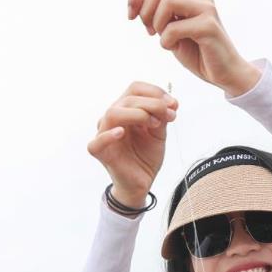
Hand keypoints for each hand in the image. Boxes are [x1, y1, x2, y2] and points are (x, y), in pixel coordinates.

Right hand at [87, 81, 178, 205]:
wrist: (142, 182)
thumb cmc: (146, 156)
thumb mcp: (159, 133)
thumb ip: (161, 116)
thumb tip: (170, 103)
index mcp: (125, 110)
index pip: (134, 89)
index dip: (155, 92)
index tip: (173, 104)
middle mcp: (112, 118)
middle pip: (127, 99)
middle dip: (153, 104)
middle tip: (170, 115)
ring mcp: (104, 134)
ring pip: (113, 113)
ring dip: (137, 114)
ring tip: (153, 123)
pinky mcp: (100, 152)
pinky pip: (97, 142)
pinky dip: (108, 135)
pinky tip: (121, 133)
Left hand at [127, 0, 261, 96]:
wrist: (226, 74)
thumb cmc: (199, 54)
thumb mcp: (172, 32)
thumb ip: (159, 17)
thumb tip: (135, 4)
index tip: (130, 16)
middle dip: (146, 11)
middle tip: (149, 32)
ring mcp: (206, 10)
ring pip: (167, 2)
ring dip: (157, 23)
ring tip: (164, 39)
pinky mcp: (208, 27)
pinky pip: (174, 27)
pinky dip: (166, 40)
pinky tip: (173, 48)